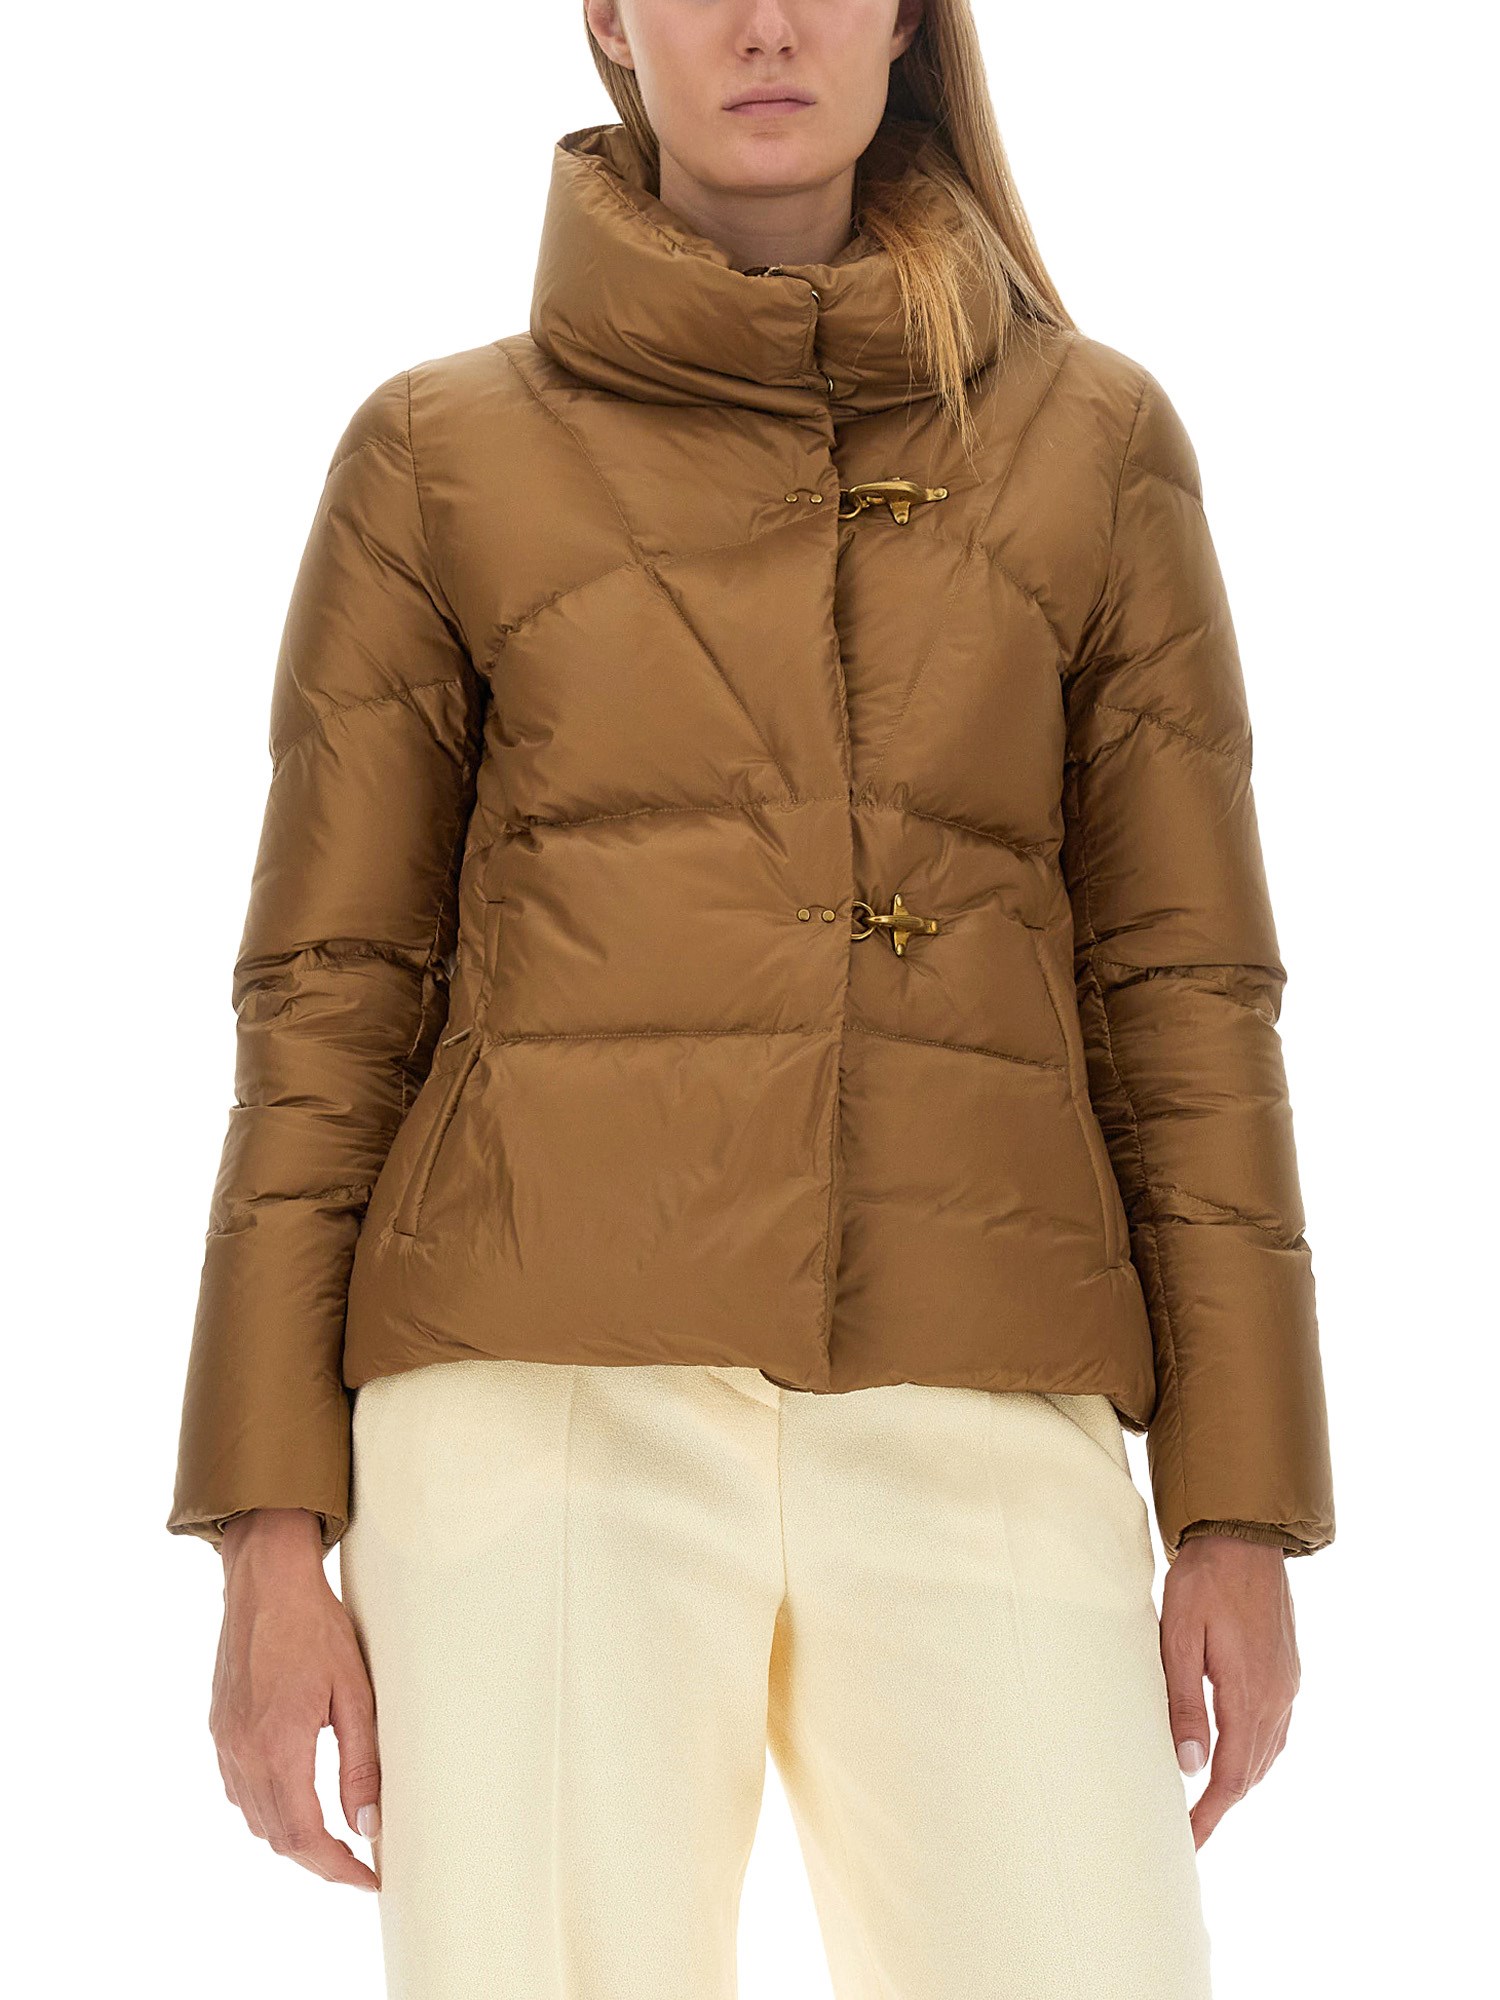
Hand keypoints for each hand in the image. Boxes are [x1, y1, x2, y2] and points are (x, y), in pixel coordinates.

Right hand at [210, 1508, 380, 1889]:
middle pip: (276, 1837)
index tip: (367, 1877)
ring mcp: (226, 1741)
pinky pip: (239, 1789)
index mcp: (278, 1746)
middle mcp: (243, 1752)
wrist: (266, 1581)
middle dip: (318, 1860)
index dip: (337, 1868)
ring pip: (255, 1817)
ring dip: (292, 1838)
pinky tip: (294, 1799)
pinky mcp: (220, 1728)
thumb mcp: (354, 1692)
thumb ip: (361, 1762)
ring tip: (333, 1838)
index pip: (304, 1837)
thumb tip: (368, 1823)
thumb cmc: (315, 1626)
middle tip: (356, 1864)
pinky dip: (267, 1809)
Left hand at [1159, 1534, 1299, 1848]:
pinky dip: (1253, 1753)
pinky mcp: (1286, 1670)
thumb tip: (1189, 1766)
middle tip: (1189, 1831)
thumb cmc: (1204, 1581)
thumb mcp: (1179, 1638)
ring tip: (1205, 1803)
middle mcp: (1277, 1698)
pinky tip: (1235, 1754)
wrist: (1244, 1536)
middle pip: (1250, 1772)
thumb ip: (1184, 1702)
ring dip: (1237, 1781)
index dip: (1209, 1814)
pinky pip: (1274, 1729)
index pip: (1230, 1776)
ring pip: (1265, 1753)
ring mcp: (1287, 1684)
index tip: (1188, 1842)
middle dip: (1220, 1805)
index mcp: (1250, 1696)